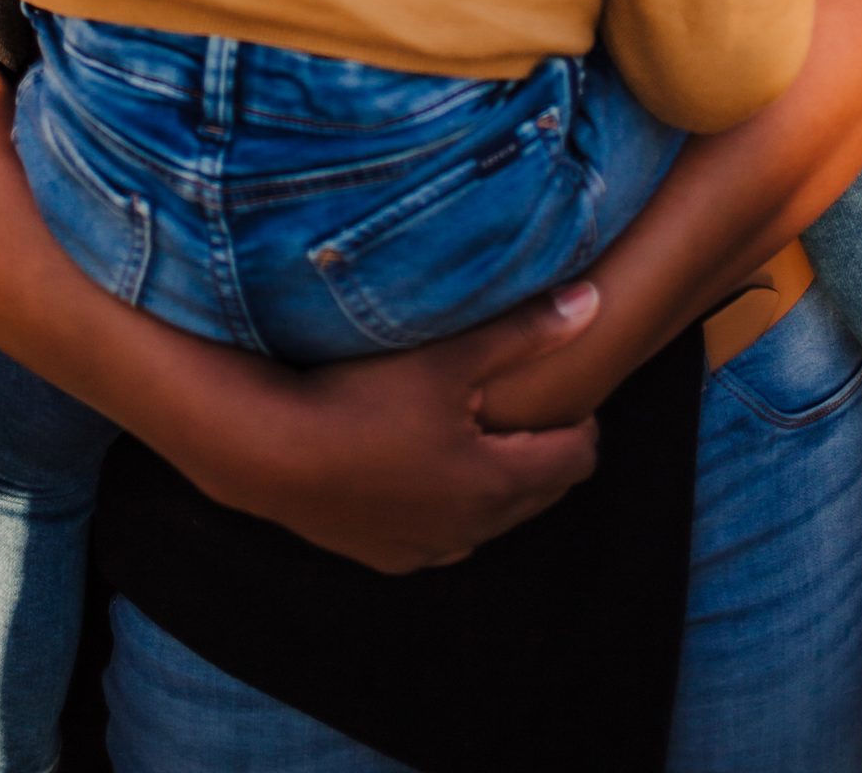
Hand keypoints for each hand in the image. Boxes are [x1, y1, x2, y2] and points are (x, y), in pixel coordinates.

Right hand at [185, 281, 601, 573]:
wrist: (269, 453)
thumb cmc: (360, 397)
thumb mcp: (450, 355)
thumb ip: (524, 332)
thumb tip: (591, 305)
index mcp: (497, 482)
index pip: (574, 461)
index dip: (581, 424)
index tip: (569, 392)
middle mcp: (470, 530)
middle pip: (538, 494)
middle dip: (543, 452)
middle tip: (530, 407)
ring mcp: (426, 549)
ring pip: (488, 519)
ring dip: (495, 482)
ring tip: (474, 432)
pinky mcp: (385, 556)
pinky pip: (440, 535)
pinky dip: (448, 505)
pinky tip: (423, 468)